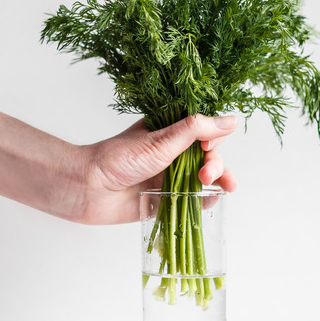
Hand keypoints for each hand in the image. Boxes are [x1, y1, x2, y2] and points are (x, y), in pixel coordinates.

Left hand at [52, 115, 237, 224]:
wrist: (89, 189)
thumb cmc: (118, 158)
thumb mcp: (161, 140)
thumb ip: (196, 129)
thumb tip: (231, 120)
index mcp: (171, 130)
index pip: (206, 130)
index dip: (214, 138)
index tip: (208, 145)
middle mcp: (173, 152)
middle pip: (209, 155)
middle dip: (216, 163)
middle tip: (206, 174)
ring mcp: (171, 176)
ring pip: (206, 177)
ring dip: (219, 180)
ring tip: (221, 186)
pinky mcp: (167, 199)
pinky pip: (194, 200)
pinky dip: (207, 200)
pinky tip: (213, 199)